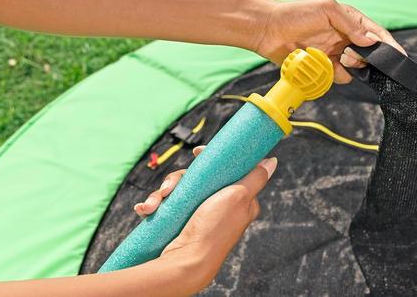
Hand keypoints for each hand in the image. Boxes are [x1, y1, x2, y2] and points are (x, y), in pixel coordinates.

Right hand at [134, 146, 277, 290]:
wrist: (187, 262)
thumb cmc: (215, 230)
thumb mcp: (239, 197)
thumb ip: (254, 178)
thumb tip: (271, 161)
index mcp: (239, 198)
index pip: (226, 169)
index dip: (210, 159)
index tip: (197, 153)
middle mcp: (220, 205)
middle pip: (198, 177)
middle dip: (177, 180)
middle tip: (168, 189)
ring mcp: (200, 214)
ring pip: (179, 190)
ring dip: (161, 194)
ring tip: (153, 204)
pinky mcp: (183, 222)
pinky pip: (167, 205)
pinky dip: (154, 205)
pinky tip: (145, 209)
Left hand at [253, 0, 405, 83]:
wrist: (268, 30)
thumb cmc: (296, 14)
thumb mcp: (327, 10)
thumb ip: (351, 24)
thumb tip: (371, 40)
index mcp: (349, 20)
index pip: (376, 33)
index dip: (388, 45)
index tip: (399, 56)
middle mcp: (344, 37)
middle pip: (368, 54)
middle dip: (364, 57)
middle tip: (348, 55)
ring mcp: (334, 53)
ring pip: (354, 68)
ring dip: (347, 66)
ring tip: (333, 58)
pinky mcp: (323, 67)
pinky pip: (338, 77)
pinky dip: (333, 74)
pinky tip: (323, 66)